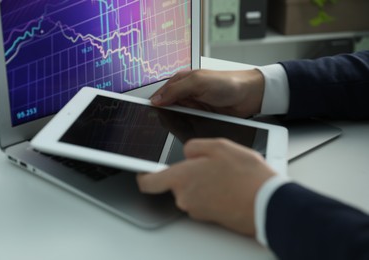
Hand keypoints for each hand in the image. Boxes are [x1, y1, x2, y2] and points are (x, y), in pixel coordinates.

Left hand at [137, 138, 275, 236]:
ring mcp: (197, 210)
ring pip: (192, 191)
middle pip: (176, 183)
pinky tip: (230, 185)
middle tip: (211, 164)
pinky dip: (213, 192)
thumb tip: (187, 152)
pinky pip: (204, 200)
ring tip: (226, 174)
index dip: (144, 175)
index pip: (148, 182)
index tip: (144, 170)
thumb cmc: (246, 176)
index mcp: (181, 178)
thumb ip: (195, 146)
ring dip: (203, 182)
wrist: (268, 204)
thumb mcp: (220, 146)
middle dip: (189, 173)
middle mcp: (185, 197)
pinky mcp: (210, 218)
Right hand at [150, 69, 264, 117]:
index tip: (147, 113)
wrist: (250, 95)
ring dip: (174, 121)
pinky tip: (182, 130)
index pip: (160, 93)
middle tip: (158, 124)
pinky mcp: (200, 116)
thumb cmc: (227, 82)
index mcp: (181, 80)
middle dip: (162, 114)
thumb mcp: (198, 82)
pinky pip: (187, 123)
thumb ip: (176, 90)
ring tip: (171, 127)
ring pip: (176, 117)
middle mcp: (185, 93)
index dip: (153, 103)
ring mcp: (192, 105)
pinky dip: (184, 127)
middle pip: (166, 106)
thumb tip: (156, 99)